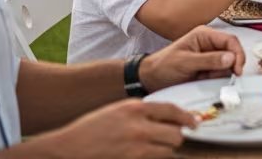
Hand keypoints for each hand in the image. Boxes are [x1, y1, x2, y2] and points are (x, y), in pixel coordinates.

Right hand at [33, 100, 193, 158]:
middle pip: (176, 133)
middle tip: (171, 139)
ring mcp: (137, 146)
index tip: (193, 122)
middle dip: (176, 137)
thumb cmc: (90, 130)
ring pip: (169, 150)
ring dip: (166, 150)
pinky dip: (156, 158)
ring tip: (155, 149)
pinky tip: (146, 155)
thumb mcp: (117, 111)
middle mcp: (139, 126)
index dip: (186, 117)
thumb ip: (141, 112)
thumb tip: (165, 118)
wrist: (68, 148)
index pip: (172, 110)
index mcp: (135, 108)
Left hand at [139, 25, 244, 91]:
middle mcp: (210, 44)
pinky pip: (221, 73)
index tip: (237, 69)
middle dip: (230, 66)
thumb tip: (230, 58)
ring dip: (222, 74)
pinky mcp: (209, 68)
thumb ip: (208, 60)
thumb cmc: (163, 66)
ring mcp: (210, 56)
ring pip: (228, 64)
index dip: (238, 54)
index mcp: (204, 35)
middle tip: (225, 77)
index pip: (230, 41)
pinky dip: (217, 79)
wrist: (150, 79)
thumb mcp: (185, 62)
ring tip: (205, 78)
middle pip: (232, 52)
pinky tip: (204, 81)